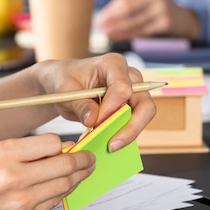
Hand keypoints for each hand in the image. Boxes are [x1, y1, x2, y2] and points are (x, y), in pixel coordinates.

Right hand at [0, 134, 94, 209]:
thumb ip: (27, 151)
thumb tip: (63, 148)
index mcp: (3, 153)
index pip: (53, 142)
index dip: (64, 144)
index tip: (72, 146)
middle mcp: (12, 176)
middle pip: (65, 163)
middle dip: (83, 160)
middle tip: (90, 159)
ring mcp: (20, 201)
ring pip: (65, 184)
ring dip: (77, 177)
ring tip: (81, 172)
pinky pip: (54, 203)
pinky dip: (60, 195)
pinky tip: (57, 190)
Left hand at [30, 53, 156, 151]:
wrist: (65, 85)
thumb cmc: (64, 80)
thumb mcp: (64, 90)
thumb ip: (79, 104)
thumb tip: (92, 120)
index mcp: (113, 64)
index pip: (123, 88)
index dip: (111, 109)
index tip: (95, 122)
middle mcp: (129, 76)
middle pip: (144, 103)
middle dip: (131, 126)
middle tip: (112, 144)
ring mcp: (134, 91)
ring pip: (144, 114)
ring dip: (129, 132)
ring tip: (110, 146)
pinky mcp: (132, 105)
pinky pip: (136, 122)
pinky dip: (125, 134)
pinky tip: (111, 144)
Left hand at [95, 0, 200, 41]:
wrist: (187, 21)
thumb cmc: (161, 15)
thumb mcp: (148, 6)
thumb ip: (132, 10)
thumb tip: (106, 20)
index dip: (110, 9)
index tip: (99, 19)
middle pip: (128, 6)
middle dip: (111, 17)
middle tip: (99, 27)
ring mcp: (162, 9)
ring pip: (134, 20)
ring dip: (118, 28)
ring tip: (106, 34)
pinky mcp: (166, 23)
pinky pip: (143, 30)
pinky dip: (129, 34)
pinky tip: (119, 37)